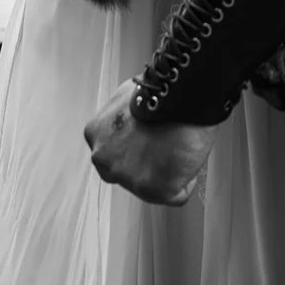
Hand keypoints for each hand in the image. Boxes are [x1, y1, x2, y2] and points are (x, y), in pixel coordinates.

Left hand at [85, 78, 215, 204]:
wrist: (183, 93)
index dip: (137, 145)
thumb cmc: (161, 89)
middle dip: (146, 163)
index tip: (151, 137)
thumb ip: (121, 120)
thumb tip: (135, 125)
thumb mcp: (126, 97)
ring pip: (151, 187)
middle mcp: (105, 161)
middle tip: (167, 144)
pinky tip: (189, 158)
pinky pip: (177, 194)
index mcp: (95, 135)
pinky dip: (187, 181)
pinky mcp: (157, 191)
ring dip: (166, 172)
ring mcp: (129, 179)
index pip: (114, 153)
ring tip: (180, 147)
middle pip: (127, 174)